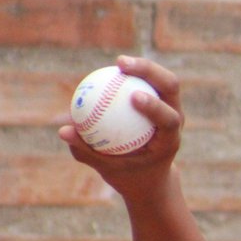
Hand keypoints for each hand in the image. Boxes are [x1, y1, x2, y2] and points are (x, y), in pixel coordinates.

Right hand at [59, 56, 183, 201]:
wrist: (150, 178)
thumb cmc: (128, 176)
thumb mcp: (106, 169)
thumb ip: (86, 151)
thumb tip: (63, 130)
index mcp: (170, 140)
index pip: (169, 120)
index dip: (155, 106)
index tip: (134, 97)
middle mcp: (177, 119)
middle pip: (171, 87)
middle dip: (150, 71)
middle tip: (122, 65)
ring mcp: (173, 107)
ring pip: (163, 79)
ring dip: (143, 66)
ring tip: (118, 62)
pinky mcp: (164, 101)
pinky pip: (148, 82)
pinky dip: (133, 75)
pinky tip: (113, 70)